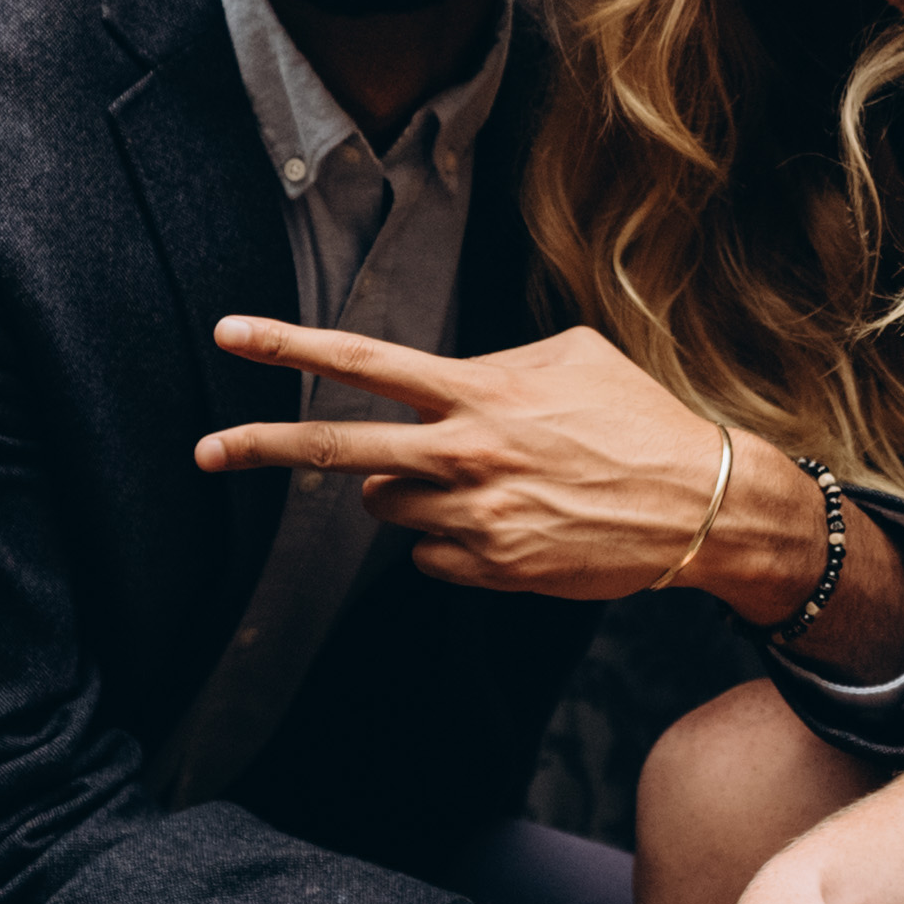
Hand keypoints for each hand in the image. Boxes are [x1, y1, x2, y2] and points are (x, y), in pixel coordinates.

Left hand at [193, 319, 768, 601]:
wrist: (699, 506)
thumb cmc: (639, 420)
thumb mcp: (572, 357)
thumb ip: (496, 363)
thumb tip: (448, 384)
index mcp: (477, 392)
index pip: (364, 361)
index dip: (290, 345)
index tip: (230, 335)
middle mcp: (462, 454)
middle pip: (336, 450)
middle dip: (260, 446)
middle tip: (203, 451)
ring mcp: (472, 518)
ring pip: (388, 506)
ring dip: (409, 491)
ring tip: (478, 480)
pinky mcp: (489, 569)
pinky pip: (430, 554)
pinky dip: (451, 539)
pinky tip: (508, 523)